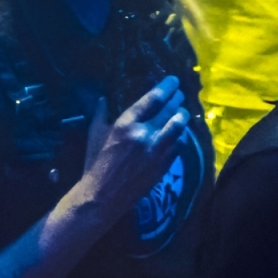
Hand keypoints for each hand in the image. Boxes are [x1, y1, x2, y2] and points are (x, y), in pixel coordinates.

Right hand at [74, 77, 189, 223]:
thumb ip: (100, 113)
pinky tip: (178, 132)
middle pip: (170, 110)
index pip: (154, 99)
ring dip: (182, 116)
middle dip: (177, 99)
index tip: (174, 81)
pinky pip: (179, 144)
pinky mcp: (164, 165)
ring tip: (182, 111)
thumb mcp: (94, 134)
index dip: (167, 87)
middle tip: (179, 94)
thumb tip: (103, 97)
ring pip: (179, 126)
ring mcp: (157, 151)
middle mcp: (145, 134)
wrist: (102, 197)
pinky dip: (180, 135)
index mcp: (126, 124)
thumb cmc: (95, 162)